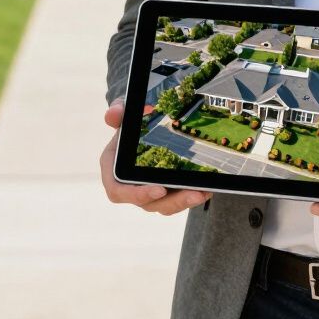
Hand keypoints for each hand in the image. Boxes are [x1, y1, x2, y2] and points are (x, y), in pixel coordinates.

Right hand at [100, 98, 211, 214]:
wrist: (142, 126)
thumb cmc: (130, 124)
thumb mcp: (124, 113)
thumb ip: (117, 112)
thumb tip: (112, 114)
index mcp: (113, 170)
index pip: (118, 191)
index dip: (136, 195)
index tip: (159, 190)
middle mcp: (129, 186)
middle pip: (148, 203)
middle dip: (173, 201)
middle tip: (193, 193)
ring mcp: (147, 192)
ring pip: (165, 205)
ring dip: (185, 201)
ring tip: (204, 192)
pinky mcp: (163, 192)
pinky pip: (175, 200)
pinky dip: (191, 196)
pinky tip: (206, 189)